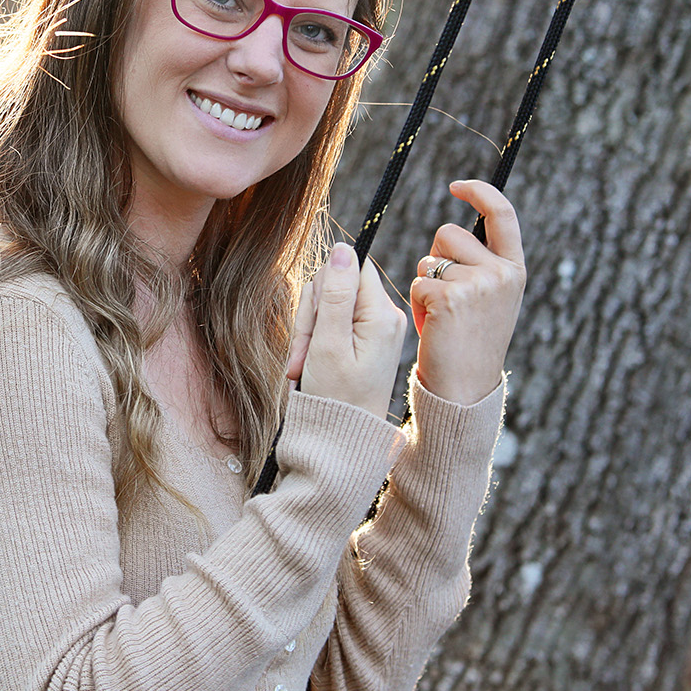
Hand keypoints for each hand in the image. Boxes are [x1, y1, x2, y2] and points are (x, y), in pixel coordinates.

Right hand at [284, 242, 408, 419]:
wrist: (343, 442)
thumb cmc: (336, 398)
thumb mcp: (328, 344)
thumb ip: (334, 294)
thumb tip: (343, 248)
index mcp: (381, 315)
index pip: (350, 267)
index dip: (324, 288)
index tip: (314, 324)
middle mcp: (385, 317)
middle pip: (338, 284)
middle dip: (312, 315)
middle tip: (305, 355)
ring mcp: (377, 330)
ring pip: (330, 303)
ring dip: (309, 332)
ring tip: (305, 366)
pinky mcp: (366, 342)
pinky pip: (335, 323)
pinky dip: (316, 341)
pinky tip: (311, 366)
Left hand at [409, 180, 525, 403]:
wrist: (466, 387)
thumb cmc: (470, 343)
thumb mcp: (490, 299)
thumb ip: (480, 266)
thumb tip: (449, 234)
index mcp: (514, 270)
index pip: (502, 214)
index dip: (479, 192)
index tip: (456, 186)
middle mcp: (500, 273)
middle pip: (449, 233)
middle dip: (435, 255)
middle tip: (444, 296)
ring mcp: (477, 284)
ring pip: (429, 259)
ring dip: (425, 282)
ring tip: (441, 316)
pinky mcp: (450, 297)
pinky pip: (418, 282)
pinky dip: (418, 302)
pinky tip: (432, 326)